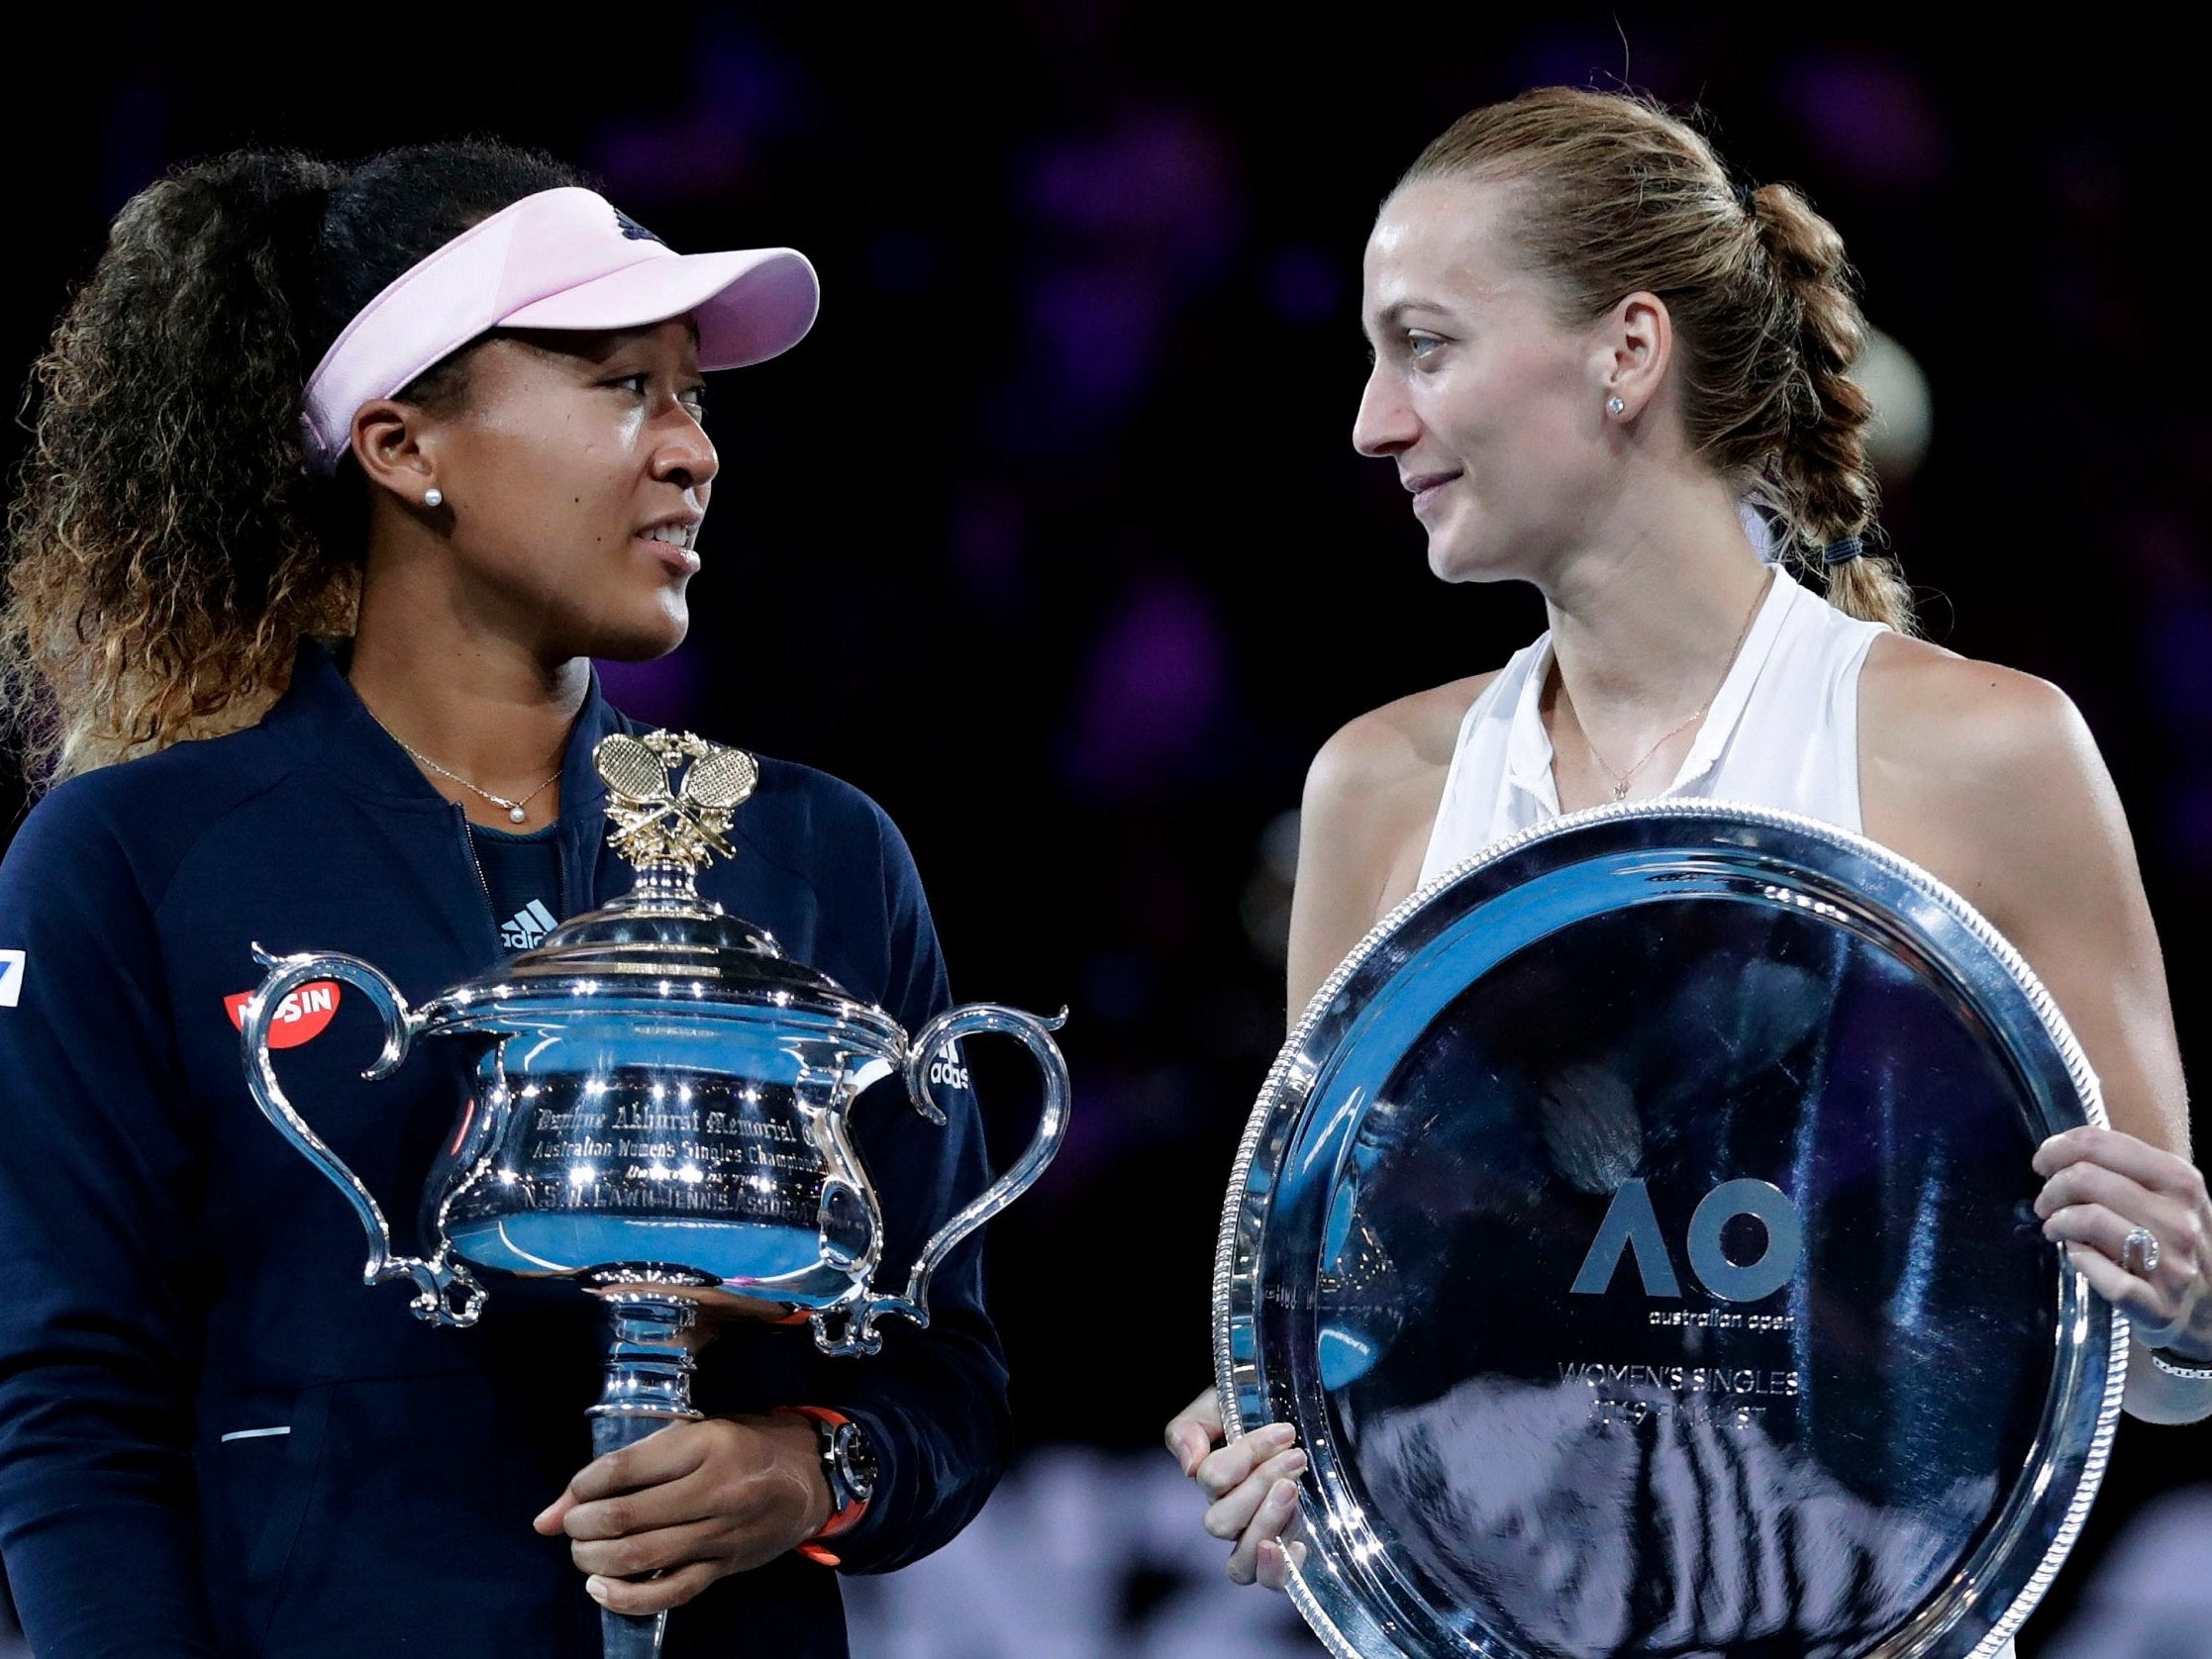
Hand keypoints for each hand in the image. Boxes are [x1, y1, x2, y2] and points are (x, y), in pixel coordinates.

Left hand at [534, 1414, 832, 1615]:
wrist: (810, 1478)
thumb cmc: (745, 1445)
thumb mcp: (694, 1432)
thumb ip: (629, 1465)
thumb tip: (551, 1515)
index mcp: (705, 1444)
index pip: (624, 1469)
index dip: (583, 1485)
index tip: (574, 1493)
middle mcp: (715, 1489)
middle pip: (626, 1517)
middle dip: (583, 1525)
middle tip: (573, 1525)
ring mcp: (721, 1533)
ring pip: (642, 1557)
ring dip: (595, 1560)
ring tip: (583, 1552)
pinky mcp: (725, 1566)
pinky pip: (669, 1593)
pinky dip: (626, 1597)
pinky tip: (602, 1588)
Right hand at [1164, 1387, 1306, 1588]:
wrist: (1291, 1415)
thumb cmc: (1254, 1409)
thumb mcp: (1219, 1404)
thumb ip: (1191, 1428)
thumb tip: (1190, 1464)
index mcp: (1209, 1479)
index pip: (1211, 1479)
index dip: (1245, 1456)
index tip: (1283, 1433)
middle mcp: (1226, 1514)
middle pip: (1220, 1522)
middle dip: (1259, 1486)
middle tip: (1294, 1457)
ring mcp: (1253, 1538)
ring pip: (1239, 1561)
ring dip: (1265, 1526)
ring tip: (1292, 1492)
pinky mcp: (1281, 1553)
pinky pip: (1268, 1581)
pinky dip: (1279, 1570)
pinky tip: (1298, 1545)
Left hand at [2035, 1126, 2211, 1355]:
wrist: (2208, 1310)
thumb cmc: (2172, 1242)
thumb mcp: (2166, 1196)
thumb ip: (2122, 1169)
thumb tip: (2058, 1151)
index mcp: (2180, 1180)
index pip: (2100, 1143)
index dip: (2057, 1149)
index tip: (2043, 1162)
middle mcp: (2181, 1218)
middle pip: (2086, 1178)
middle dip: (2051, 1188)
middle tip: (2045, 1203)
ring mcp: (2174, 1264)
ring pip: (2089, 1219)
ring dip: (2057, 1221)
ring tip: (2055, 1227)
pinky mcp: (2158, 1306)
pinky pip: (2098, 1270)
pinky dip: (2078, 1258)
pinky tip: (2077, 1255)